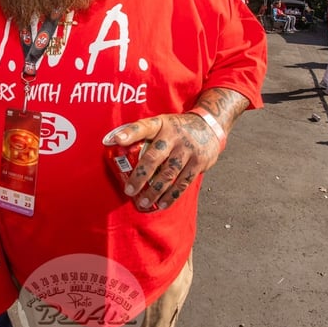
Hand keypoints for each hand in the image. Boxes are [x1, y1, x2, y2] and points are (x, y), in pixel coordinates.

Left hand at [107, 112, 222, 210]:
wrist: (210, 125)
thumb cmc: (178, 128)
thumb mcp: (162, 123)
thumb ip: (144, 133)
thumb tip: (116, 144)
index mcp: (161, 125)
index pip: (143, 127)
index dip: (130, 133)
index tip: (117, 140)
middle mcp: (174, 136)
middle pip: (154, 158)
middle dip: (140, 176)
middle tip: (129, 190)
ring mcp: (187, 150)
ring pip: (168, 174)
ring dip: (154, 191)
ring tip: (143, 202)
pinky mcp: (199, 162)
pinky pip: (183, 183)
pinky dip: (171, 196)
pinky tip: (161, 203)